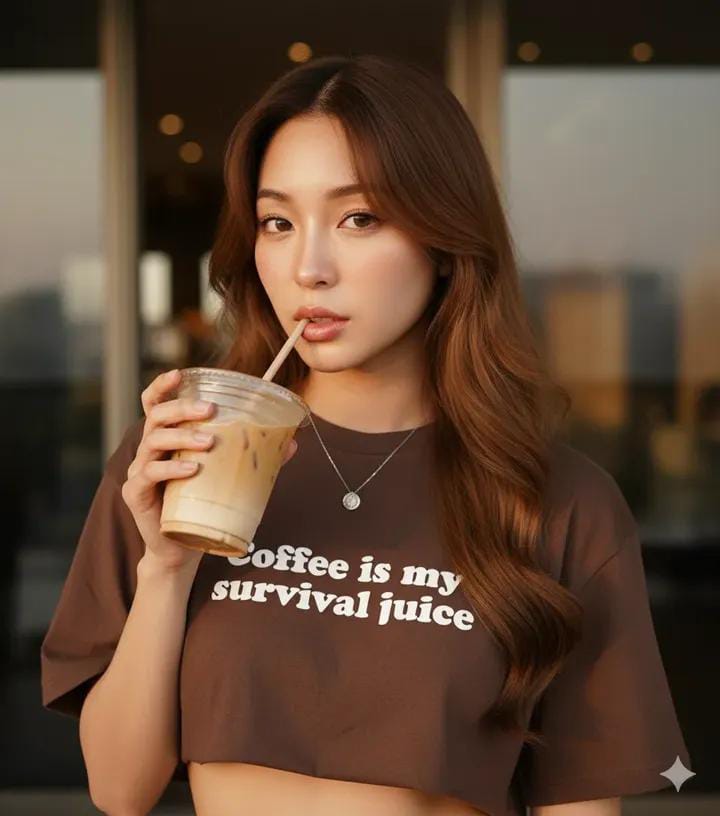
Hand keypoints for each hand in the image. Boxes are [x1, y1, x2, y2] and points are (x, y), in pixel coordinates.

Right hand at [121, 369, 297, 571]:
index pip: (155, 403)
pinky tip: (191, 468)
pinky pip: (149, 474)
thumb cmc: (202, 502)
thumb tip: (292, 443)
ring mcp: (139, 470)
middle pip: (156, 416)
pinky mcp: (136, 493)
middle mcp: (149, 449)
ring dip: (182, 436)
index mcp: (167, 438)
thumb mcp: (225, 475)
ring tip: (209, 441)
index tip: (180, 374)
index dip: (163, 386)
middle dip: (182, 407)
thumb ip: (252, 456)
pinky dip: (170, 468)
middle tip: (210, 409)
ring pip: (153, 441)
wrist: (181, 547)